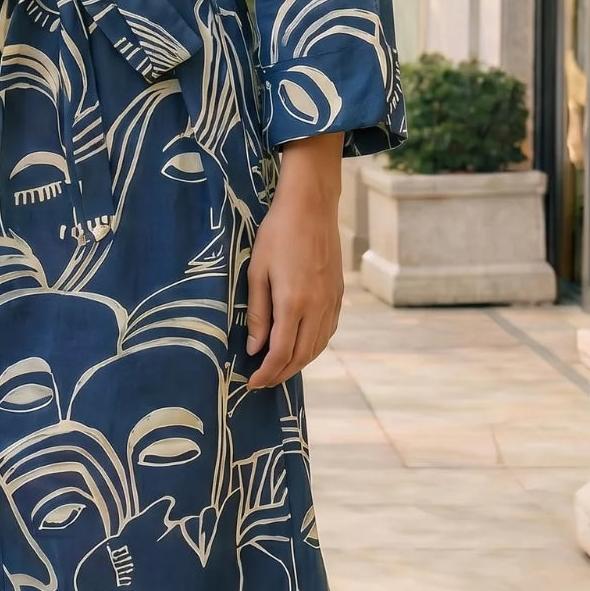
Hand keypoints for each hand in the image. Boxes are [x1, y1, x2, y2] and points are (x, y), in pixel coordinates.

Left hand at [244, 132, 343, 390]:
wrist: (311, 207)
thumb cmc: (277, 234)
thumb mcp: (257, 271)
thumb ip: (257, 313)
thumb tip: (254, 349)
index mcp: (293, 303)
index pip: (281, 353)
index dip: (266, 373)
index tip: (251, 383)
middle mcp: (317, 308)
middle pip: (301, 356)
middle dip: (281, 374)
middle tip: (262, 382)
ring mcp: (331, 302)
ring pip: (317, 347)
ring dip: (298, 364)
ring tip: (279, 369)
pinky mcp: (338, 295)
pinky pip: (328, 332)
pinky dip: (314, 347)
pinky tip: (301, 347)